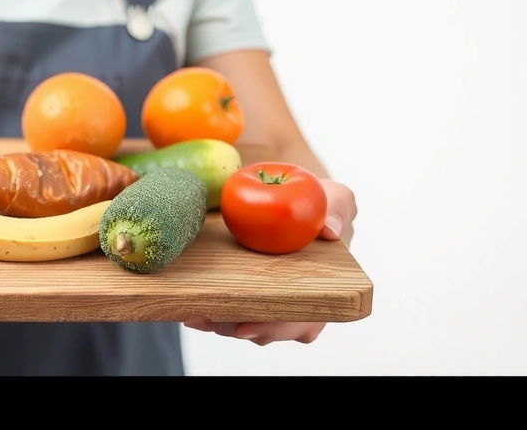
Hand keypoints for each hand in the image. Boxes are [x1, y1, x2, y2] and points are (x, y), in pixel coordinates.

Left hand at [183, 178, 357, 345]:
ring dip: (218, 323)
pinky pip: (230, 312)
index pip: (303, 320)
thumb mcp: (336, 198)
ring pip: (245, 325)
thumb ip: (338, 208)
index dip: (274, 326)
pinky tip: (190, 311)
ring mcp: (272, 301)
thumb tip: (331, 230)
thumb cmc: (320, 204)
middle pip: (266, 330)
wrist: (293, 198)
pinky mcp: (249, 293)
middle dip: (234, 327)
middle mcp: (298, 304)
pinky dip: (210, 314)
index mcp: (324, 291)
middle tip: (206, 318)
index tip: (245, 325)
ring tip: (192, 315)